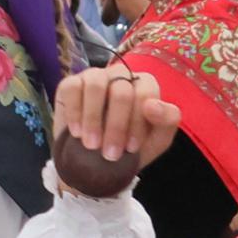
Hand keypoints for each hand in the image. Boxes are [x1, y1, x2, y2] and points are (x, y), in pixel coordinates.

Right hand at [52, 65, 182, 169]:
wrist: (98, 161)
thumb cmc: (131, 147)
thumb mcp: (157, 140)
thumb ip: (167, 121)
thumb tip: (153, 105)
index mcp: (145, 85)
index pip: (145, 93)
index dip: (138, 122)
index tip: (131, 148)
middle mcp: (120, 75)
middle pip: (121, 91)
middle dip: (116, 126)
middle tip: (110, 154)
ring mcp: (94, 76)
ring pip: (96, 86)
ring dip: (94, 119)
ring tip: (92, 145)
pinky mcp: (70, 83)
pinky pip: (72, 88)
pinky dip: (75, 113)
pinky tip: (77, 132)